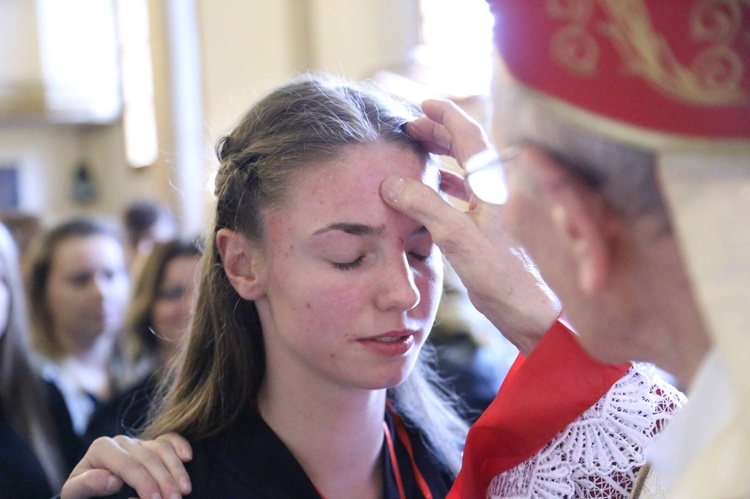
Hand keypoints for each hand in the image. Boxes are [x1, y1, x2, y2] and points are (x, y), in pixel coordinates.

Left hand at [60, 433, 191, 498]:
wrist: (88, 493)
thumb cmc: (83, 495)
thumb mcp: (76, 493)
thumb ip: (88, 485)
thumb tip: (112, 479)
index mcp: (101, 448)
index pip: (128, 465)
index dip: (144, 483)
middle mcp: (121, 441)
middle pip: (148, 458)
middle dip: (164, 480)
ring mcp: (138, 442)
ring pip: (162, 449)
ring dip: (176, 470)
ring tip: (185, 490)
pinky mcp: (150, 445)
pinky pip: (169, 440)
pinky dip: (180, 445)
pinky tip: (188, 458)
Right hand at [383, 100, 561, 355]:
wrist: (529, 312)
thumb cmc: (502, 277)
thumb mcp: (458, 238)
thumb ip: (425, 206)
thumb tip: (391, 183)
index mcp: (492, 186)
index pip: (468, 137)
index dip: (445, 117)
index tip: (423, 104)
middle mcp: (494, 192)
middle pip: (466, 150)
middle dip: (438, 134)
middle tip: (411, 126)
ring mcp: (492, 211)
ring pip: (464, 172)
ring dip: (440, 158)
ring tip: (416, 151)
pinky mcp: (487, 230)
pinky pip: (462, 196)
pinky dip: (443, 186)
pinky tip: (429, 191)